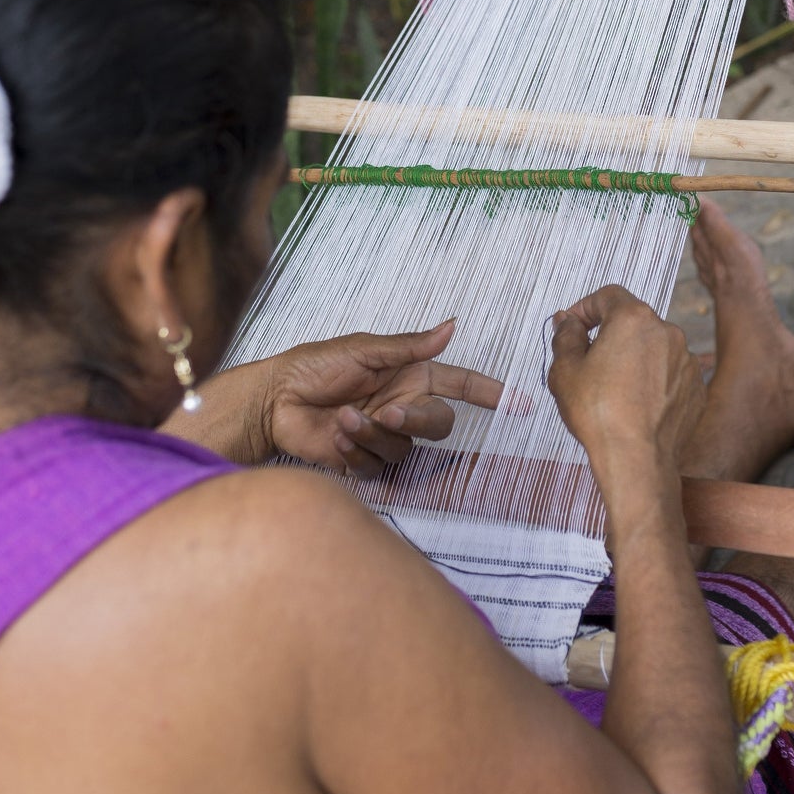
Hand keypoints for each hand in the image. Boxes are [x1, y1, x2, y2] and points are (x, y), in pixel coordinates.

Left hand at [264, 320, 503, 477]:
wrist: (275, 399)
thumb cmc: (313, 366)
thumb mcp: (363, 350)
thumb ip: (409, 347)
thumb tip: (451, 327)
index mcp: (409, 377)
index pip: (459, 385)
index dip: (488, 394)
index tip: (518, 404)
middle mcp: (403, 407)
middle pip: (440, 425)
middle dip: (417, 421)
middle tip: (387, 413)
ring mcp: (384, 436)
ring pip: (405, 449)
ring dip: (372, 434)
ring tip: (342, 418)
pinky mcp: (362, 459)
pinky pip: (376, 466)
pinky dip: (355, 450)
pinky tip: (334, 436)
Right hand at [547, 287, 705, 490]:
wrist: (637, 459)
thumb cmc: (599, 414)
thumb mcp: (565, 371)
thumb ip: (565, 336)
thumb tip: (567, 322)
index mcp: (634, 319)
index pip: (607, 295)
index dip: (585, 308)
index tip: (572, 327)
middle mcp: (667, 331)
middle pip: (632, 322)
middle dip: (609, 336)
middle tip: (587, 362)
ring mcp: (686, 360)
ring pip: (652, 349)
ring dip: (633, 360)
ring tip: (612, 390)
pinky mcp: (695, 387)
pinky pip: (669, 375)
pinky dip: (652, 382)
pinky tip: (635, 405)